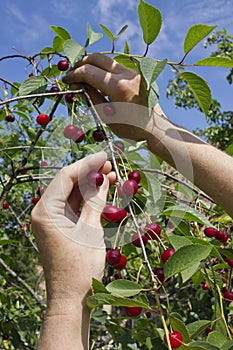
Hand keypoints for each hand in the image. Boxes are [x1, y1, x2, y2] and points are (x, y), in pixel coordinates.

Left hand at [31, 151, 114, 306]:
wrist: (72, 298)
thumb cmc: (80, 268)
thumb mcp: (90, 230)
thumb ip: (95, 201)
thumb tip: (103, 177)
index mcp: (45, 211)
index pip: (65, 177)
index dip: (86, 164)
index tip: (104, 156)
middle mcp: (44, 212)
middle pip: (68, 183)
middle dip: (89, 172)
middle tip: (110, 164)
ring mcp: (52, 219)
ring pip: (72, 193)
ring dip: (91, 184)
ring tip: (111, 174)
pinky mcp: (61, 226)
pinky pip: (75, 206)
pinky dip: (89, 198)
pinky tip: (104, 189)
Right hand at [62, 53, 161, 141]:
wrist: (155, 128)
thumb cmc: (130, 127)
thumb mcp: (107, 115)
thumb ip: (91, 96)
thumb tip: (78, 84)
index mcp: (118, 87)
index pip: (88, 72)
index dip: (74, 74)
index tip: (65, 79)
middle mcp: (127, 75)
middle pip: (97, 58)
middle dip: (81, 64)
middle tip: (72, 74)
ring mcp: (134, 72)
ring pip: (107, 60)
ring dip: (93, 65)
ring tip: (83, 77)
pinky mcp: (137, 73)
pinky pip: (116, 66)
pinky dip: (104, 70)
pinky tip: (98, 80)